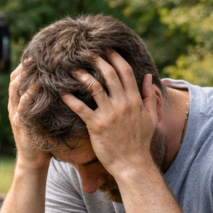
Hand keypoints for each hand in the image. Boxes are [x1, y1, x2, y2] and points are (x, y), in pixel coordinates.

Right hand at [8, 60, 51, 170]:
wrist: (33, 160)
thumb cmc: (43, 137)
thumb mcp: (43, 115)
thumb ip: (47, 101)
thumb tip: (62, 85)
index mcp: (19, 102)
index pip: (20, 76)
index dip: (27, 63)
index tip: (40, 52)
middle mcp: (14, 105)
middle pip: (15, 78)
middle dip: (25, 65)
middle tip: (38, 52)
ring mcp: (15, 113)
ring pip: (16, 88)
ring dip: (25, 75)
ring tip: (36, 63)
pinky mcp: (19, 123)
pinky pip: (22, 105)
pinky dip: (28, 94)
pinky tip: (37, 86)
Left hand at [61, 52, 158, 177]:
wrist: (132, 164)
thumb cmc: (140, 141)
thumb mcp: (150, 117)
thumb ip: (149, 96)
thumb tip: (148, 77)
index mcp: (135, 100)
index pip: (125, 71)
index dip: (115, 57)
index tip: (106, 48)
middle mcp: (123, 104)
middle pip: (109, 74)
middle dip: (97, 60)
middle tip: (85, 51)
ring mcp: (110, 114)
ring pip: (94, 87)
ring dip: (82, 75)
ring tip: (72, 69)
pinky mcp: (97, 126)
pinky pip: (81, 108)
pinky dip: (71, 99)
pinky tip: (62, 93)